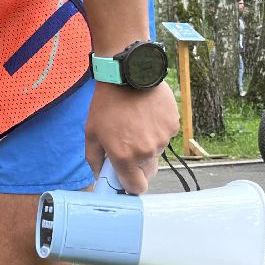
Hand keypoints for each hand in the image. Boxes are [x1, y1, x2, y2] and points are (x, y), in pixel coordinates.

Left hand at [84, 81, 178, 195]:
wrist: (127, 76)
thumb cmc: (106, 104)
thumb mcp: (91, 133)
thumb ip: (94, 159)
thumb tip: (100, 176)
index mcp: (125, 157)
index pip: (136, 188)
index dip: (130, 185)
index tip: (126, 179)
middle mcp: (146, 152)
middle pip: (147, 172)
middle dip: (138, 166)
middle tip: (127, 147)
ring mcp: (162, 138)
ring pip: (156, 153)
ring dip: (147, 145)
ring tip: (135, 124)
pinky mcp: (172, 125)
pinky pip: (165, 136)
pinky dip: (157, 131)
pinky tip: (146, 116)